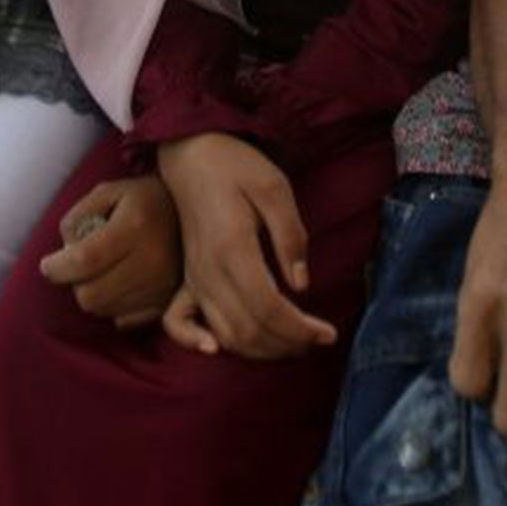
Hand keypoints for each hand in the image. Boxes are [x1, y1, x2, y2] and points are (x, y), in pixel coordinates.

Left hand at [38, 176, 182, 328]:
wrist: (193, 213)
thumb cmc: (142, 199)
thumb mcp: (108, 192)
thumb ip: (78, 217)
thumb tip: (65, 253)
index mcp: (135, 225)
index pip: (85, 260)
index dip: (58, 268)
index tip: (48, 265)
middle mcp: (152, 259)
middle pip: (90, 296)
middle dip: (76, 283)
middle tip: (81, 266)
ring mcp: (163, 286)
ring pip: (103, 310)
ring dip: (94, 294)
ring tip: (105, 271)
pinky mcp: (167, 303)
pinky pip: (122, 320)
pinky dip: (113, 306)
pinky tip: (120, 284)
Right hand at [155, 133, 335, 359]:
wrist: (192, 155)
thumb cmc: (237, 167)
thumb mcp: (274, 187)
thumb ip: (290, 236)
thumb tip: (301, 285)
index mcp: (233, 249)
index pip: (269, 309)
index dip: (301, 329)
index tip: (328, 333)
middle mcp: (208, 272)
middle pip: (248, 330)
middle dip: (287, 344)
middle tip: (318, 339)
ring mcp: (193, 278)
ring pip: (224, 334)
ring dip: (260, 350)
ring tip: (293, 343)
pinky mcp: (187, 278)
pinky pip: (178, 322)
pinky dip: (193, 342)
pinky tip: (215, 351)